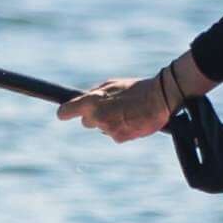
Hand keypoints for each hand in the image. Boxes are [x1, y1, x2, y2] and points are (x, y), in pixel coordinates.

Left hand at [63, 62, 203, 144]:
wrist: (159, 98)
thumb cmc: (136, 89)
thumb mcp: (112, 84)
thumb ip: (95, 93)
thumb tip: (83, 101)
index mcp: (92, 100)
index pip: (67, 110)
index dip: (65, 113)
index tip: (63, 114)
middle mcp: (96, 116)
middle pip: (86, 122)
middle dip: (95, 117)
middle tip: (111, 109)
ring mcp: (107, 128)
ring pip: (102, 128)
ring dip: (110, 123)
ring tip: (127, 112)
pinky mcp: (119, 138)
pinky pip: (115, 135)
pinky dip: (122, 130)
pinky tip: (132, 120)